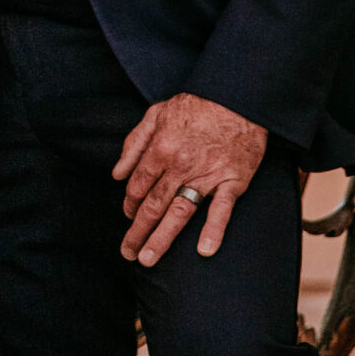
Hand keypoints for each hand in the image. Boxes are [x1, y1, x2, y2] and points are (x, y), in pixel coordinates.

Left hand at [114, 93, 266, 266]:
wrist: (237, 96)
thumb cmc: (196, 104)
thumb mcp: (156, 114)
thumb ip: (134, 144)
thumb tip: (116, 173)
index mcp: (161, 149)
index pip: (138, 186)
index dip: (129, 204)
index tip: (127, 215)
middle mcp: (180, 166)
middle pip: (153, 205)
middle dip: (137, 231)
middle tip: (127, 252)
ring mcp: (207, 175)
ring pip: (179, 213)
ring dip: (161, 238)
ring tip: (148, 259)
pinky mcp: (233, 181)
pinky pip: (221, 210)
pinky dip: (213, 230)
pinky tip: (204, 251)